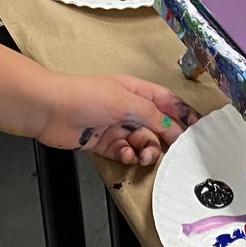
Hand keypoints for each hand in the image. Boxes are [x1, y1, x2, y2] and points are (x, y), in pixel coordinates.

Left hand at [36, 73, 198, 166]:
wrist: (48, 109)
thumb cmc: (82, 94)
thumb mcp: (123, 100)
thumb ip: (151, 114)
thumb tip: (173, 126)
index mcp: (135, 90)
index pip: (166, 101)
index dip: (183, 113)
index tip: (197, 128)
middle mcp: (127, 107)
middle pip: (157, 125)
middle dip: (166, 138)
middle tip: (172, 150)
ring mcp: (115, 126)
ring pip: (142, 142)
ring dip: (146, 150)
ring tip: (143, 155)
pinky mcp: (103, 143)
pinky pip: (124, 153)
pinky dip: (128, 157)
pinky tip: (125, 155)